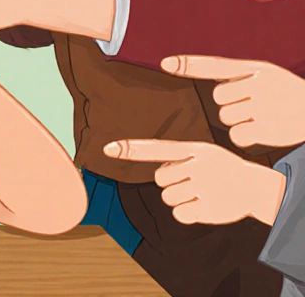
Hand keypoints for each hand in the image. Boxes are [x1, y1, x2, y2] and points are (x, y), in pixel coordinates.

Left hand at [104, 139, 286, 224]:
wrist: (255, 187)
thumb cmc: (221, 167)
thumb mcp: (202, 152)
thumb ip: (175, 155)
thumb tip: (149, 165)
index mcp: (193, 149)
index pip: (157, 148)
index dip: (131, 149)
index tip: (107, 148)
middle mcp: (197, 166)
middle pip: (160, 179)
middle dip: (171, 182)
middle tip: (193, 180)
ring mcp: (203, 188)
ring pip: (167, 198)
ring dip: (179, 198)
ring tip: (200, 192)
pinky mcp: (207, 210)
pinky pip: (178, 215)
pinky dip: (187, 213)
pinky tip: (202, 205)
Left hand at [161, 55, 304, 147]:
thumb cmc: (282, 91)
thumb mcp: (262, 72)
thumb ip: (229, 71)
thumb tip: (181, 65)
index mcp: (254, 68)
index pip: (216, 65)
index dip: (189, 64)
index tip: (165, 64)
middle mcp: (258, 84)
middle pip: (219, 99)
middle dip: (231, 104)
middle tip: (254, 104)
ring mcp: (264, 107)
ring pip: (226, 117)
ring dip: (238, 120)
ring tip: (261, 116)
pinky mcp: (267, 130)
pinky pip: (237, 136)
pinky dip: (246, 137)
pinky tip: (261, 130)